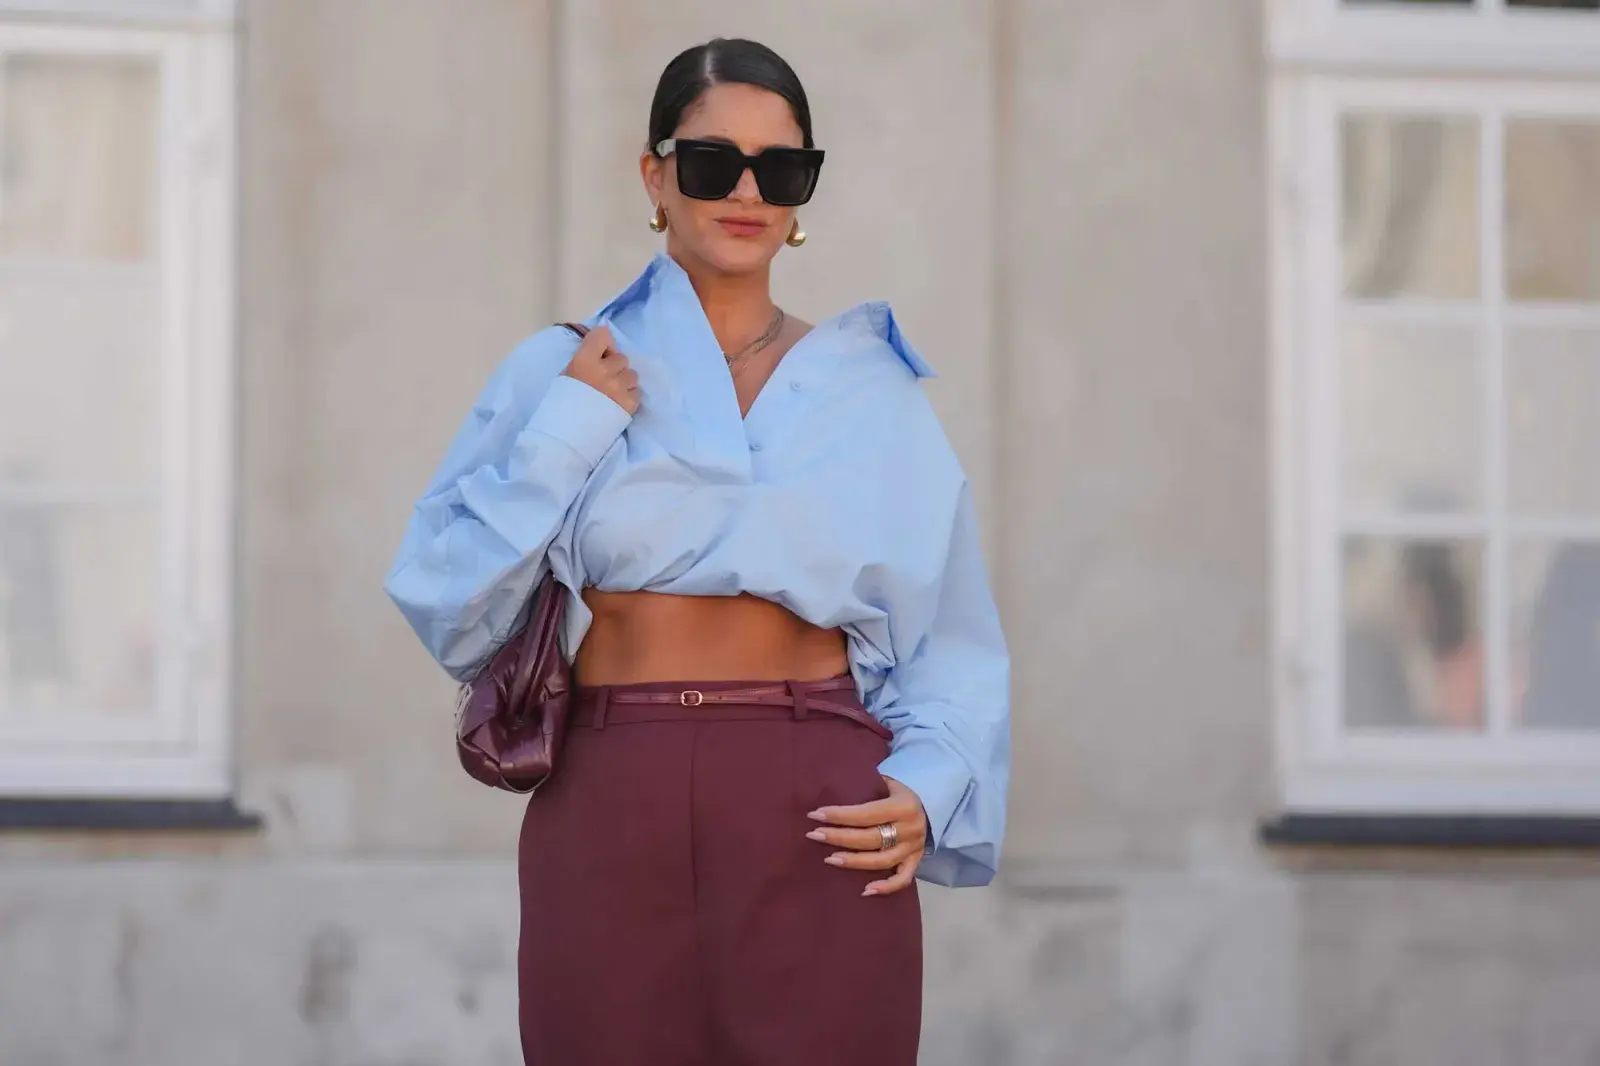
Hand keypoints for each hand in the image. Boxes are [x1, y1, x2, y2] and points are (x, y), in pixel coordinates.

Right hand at [561, 325, 639, 414]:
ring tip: (612, 394)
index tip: (601, 353)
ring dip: (625, 382)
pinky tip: (617, 404)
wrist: (568, 434)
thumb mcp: (568, 373)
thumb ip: (587, 358)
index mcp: (584, 360)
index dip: (604, 344)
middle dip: (615, 367)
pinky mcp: (629, 404)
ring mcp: (618, 387)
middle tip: (605, 380)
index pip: (603, 334)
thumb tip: (605, 350)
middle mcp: (604, 371)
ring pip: (633, 375)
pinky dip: (629, 397)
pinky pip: (637, 392)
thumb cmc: (564, 402)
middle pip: (622, 358)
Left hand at [805, 776, 927, 896]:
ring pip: (881, 861)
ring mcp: (913, 848)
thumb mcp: (889, 782)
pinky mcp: (916, 862)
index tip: (815, 815)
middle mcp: (910, 829)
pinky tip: (864, 891)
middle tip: (814, 835)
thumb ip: (867, 786)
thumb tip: (833, 789)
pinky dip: (885, 887)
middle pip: (870, 838)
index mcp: (903, 806)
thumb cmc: (900, 792)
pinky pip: (902, 880)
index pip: (866, 813)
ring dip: (853, 862)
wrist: (932, 804)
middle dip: (839, 837)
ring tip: (829, 859)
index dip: (839, 815)